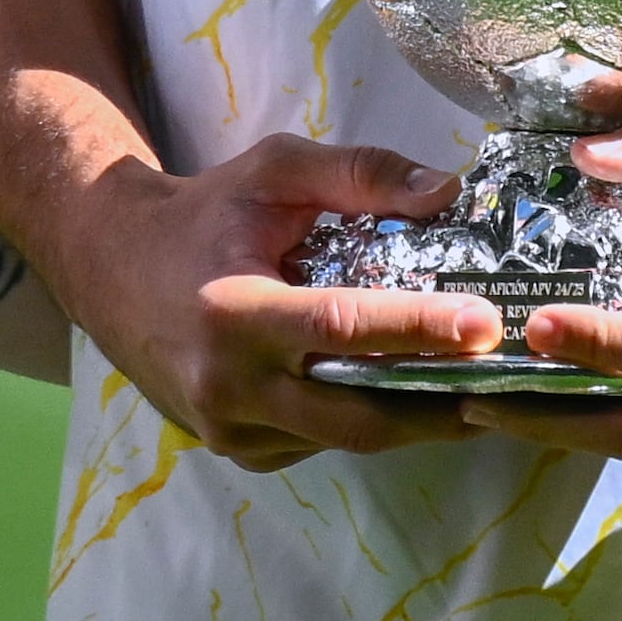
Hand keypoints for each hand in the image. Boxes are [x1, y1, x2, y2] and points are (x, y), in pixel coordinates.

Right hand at [53, 134, 498, 468]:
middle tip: (511, 379)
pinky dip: (371, 424)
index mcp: (233, 314)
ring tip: (488, 392)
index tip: (486, 324)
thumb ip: (360, 174)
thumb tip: (448, 191)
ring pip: (344, 438)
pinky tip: (422, 400)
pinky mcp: (238, 448)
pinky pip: (319, 443)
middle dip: (441, 404)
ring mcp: (230, 428)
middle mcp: (228, 386)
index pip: (341, 328)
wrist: (110, 268)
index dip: (418, 329)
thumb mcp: (276, 171)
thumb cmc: (205, 213)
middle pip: (356, 415)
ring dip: (417, 421)